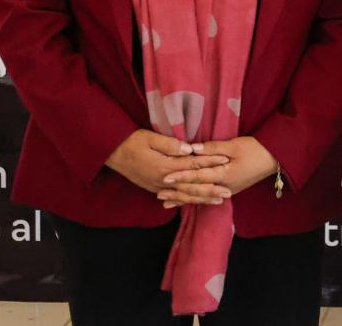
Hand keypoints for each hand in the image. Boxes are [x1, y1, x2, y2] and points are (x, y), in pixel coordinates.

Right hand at [105, 129, 229, 196]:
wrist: (113, 154)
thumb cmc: (133, 142)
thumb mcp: (150, 138)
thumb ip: (170, 144)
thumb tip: (190, 149)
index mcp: (165, 166)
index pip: (193, 165)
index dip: (211, 163)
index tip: (226, 161)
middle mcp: (164, 180)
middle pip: (192, 186)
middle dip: (211, 189)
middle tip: (228, 192)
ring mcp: (159, 187)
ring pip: (184, 195)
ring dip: (202, 198)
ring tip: (218, 201)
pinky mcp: (155, 189)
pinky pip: (174, 198)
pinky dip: (187, 201)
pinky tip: (196, 203)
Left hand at [157, 136, 278, 207]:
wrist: (275, 159)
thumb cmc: (255, 149)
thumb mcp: (235, 145)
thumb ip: (213, 148)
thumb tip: (192, 149)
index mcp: (224, 175)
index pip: (198, 176)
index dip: (180, 176)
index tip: (164, 177)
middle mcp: (224, 186)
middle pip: (196, 189)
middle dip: (177, 191)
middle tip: (159, 193)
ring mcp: (228, 190)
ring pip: (201, 196)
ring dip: (183, 198)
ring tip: (167, 202)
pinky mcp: (231, 189)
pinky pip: (209, 196)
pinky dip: (196, 198)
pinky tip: (187, 201)